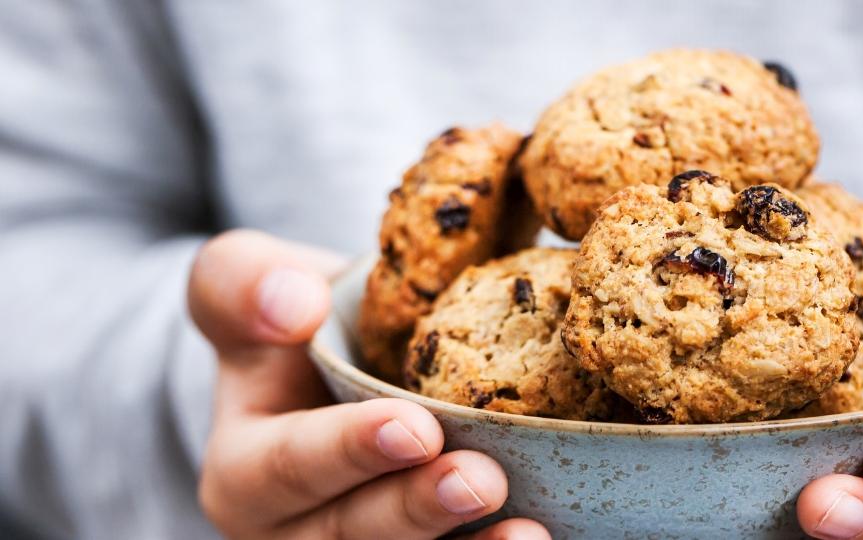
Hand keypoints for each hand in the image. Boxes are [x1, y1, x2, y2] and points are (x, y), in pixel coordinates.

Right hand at [189, 230, 547, 539]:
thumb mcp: (248, 281)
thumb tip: (293, 304)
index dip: (350, 451)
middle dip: (419, 508)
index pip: (289, 466)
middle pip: (354, 533)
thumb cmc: (298, 320)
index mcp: (246, 470)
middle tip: (482, 480)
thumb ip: (242, 283)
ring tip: (527, 532)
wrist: (354, 355)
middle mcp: (295, 532)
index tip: (415, 428)